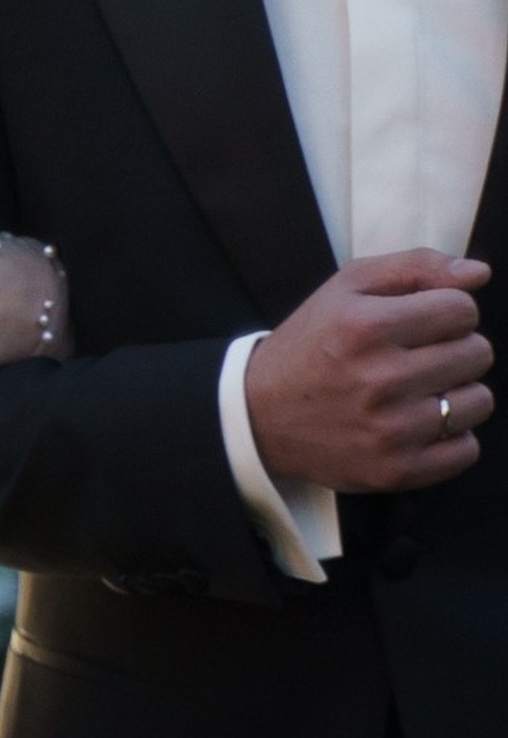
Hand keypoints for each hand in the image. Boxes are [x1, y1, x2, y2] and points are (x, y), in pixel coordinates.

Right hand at [244, 252, 493, 492]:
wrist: (258, 415)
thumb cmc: (311, 344)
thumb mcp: (346, 287)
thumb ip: (415, 266)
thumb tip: (479, 273)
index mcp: (366, 326)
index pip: (462, 309)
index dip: (447, 310)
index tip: (423, 322)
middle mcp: (380, 378)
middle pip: (478, 353)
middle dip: (456, 348)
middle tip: (419, 356)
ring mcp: (390, 430)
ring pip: (479, 402)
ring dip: (457, 393)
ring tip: (420, 391)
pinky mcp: (396, 471)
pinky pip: (467, 450)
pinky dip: (452, 437)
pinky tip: (419, 424)